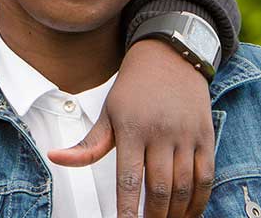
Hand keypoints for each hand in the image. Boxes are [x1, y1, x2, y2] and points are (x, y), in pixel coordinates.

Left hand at [48, 39, 214, 217]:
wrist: (170, 58)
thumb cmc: (133, 90)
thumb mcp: (107, 114)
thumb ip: (87, 145)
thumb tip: (55, 158)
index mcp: (132, 130)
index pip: (128, 178)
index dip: (126, 208)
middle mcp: (161, 134)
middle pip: (159, 188)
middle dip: (152, 216)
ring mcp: (187, 137)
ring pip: (184, 186)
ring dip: (175, 212)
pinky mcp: (206, 137)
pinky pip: (206, 177)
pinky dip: (199, 201)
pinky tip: (188, 214)